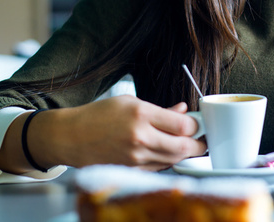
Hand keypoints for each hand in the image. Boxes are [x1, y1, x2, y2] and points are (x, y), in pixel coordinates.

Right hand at [32, 95, 206, 171]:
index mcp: (141, 114)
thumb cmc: (99, 116)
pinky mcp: (131, 170)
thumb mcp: (132, 102)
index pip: (183, 125)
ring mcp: (135, 158)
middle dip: (198, 144)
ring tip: (187, 145)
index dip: (196, 126)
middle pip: (183, 147)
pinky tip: (167, 153)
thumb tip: (184, 110)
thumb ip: (161, 110)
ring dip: (184, 154)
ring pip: (173, 160)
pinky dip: (168, 161)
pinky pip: (159, 168)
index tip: (197, 124)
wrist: (71, 137)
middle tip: (202, 140)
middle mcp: (139, 138)